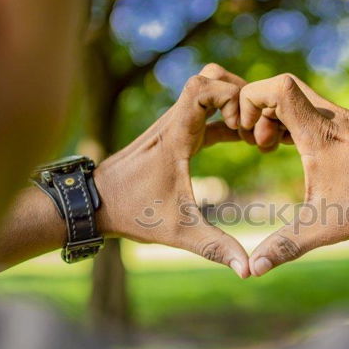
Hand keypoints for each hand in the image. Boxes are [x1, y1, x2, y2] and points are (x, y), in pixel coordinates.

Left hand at [94, 65, 250, 277]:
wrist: (94, 204)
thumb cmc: (133, 214)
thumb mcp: (179, 233)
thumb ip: (216, 248)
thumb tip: (248, 271)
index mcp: (175, 136)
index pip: (202, 86)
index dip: (230, 96)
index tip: (243, 126)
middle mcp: (173, 122)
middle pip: (208, 77)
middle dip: (238, 93)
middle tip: (253, 123)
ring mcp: (173, 126)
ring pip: (206, 90)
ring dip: (233, 104)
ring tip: (252, 134)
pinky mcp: (174, 135)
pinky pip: (205, 113)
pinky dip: (226, 119)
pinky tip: (243, 140)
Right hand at [239, 74, 348, 275]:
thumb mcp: (323, 227)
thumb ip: (284, 246)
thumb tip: (252, 271)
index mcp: (318, 131)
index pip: (276, 86)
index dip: (250, 100)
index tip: (248, 136)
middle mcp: (333, 117)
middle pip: (285, 87)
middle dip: (261, 111)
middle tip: (259, 144)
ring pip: (304, 100)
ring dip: (281, 119)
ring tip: (274, 150)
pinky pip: (320, 113)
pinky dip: (301, 125)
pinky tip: (305, 156)